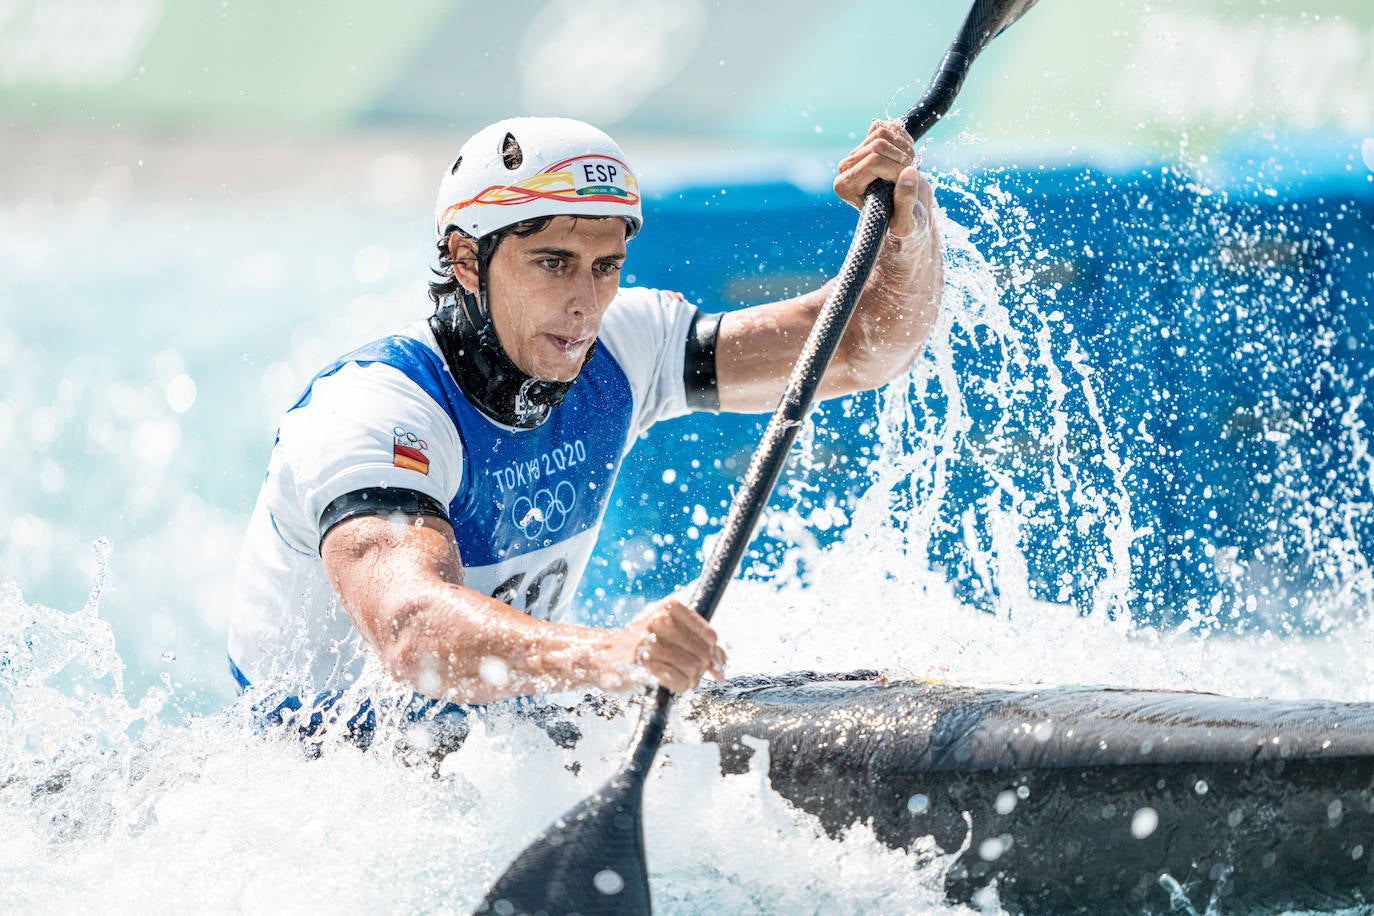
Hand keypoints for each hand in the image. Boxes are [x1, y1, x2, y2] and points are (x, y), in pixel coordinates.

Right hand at [602, 596, 726, 693]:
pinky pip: (676, 680)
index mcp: (670, 608)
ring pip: (692, 667)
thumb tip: (722, 662)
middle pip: (702, 652)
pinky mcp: (640, 663)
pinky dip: (681, 687)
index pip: (709, 635)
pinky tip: (676, 686)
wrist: (605, 655)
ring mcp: (648, 641)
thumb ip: (698, 643)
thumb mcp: (671, 635)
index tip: (713, 666)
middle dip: (704, 669)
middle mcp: (659, 620)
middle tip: (696, 676)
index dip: (715, 654)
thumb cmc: (644, 645)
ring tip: (686, 682)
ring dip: (693, 680)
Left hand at [833, 118, 934, 239]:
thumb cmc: (904, 222)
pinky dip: (903, 136)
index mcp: (846, 188)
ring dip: (904, 147)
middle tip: (911, 174)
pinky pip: (885, 125)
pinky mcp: (869, 143)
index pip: (873, 161)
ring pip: (882, 132)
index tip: (906, 181)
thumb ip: (905, 203)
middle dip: (902, 157)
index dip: (896, 168)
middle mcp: (846, 168)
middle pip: (878, 144)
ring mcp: (857, 153)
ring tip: (910, 166)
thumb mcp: (907, 223)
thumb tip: (908, 174)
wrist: (909, 212)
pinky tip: (907, 153)